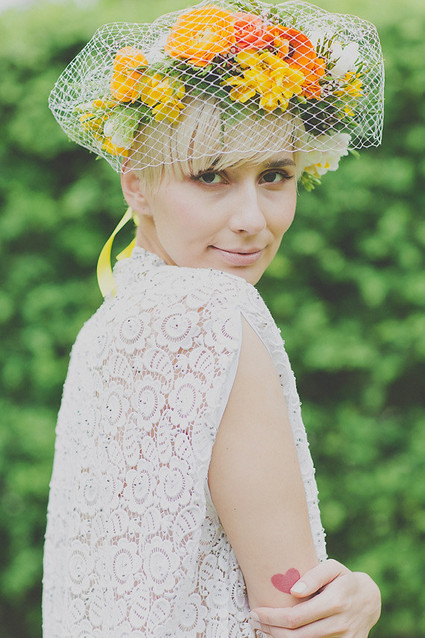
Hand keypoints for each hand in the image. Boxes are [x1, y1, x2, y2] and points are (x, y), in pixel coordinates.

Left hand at [249, 559, 380, 636]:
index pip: (296, 617)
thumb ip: (313, 576)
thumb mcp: (332, 568)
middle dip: (271, 629)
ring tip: (266, 628)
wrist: (369, 600)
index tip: (256, 612)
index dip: (272, 617)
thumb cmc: (344, 579)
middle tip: (255, 620)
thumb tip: (294, 591)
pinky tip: (283, 634)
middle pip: (297, 636)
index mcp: (335, 602)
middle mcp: (339, 624)